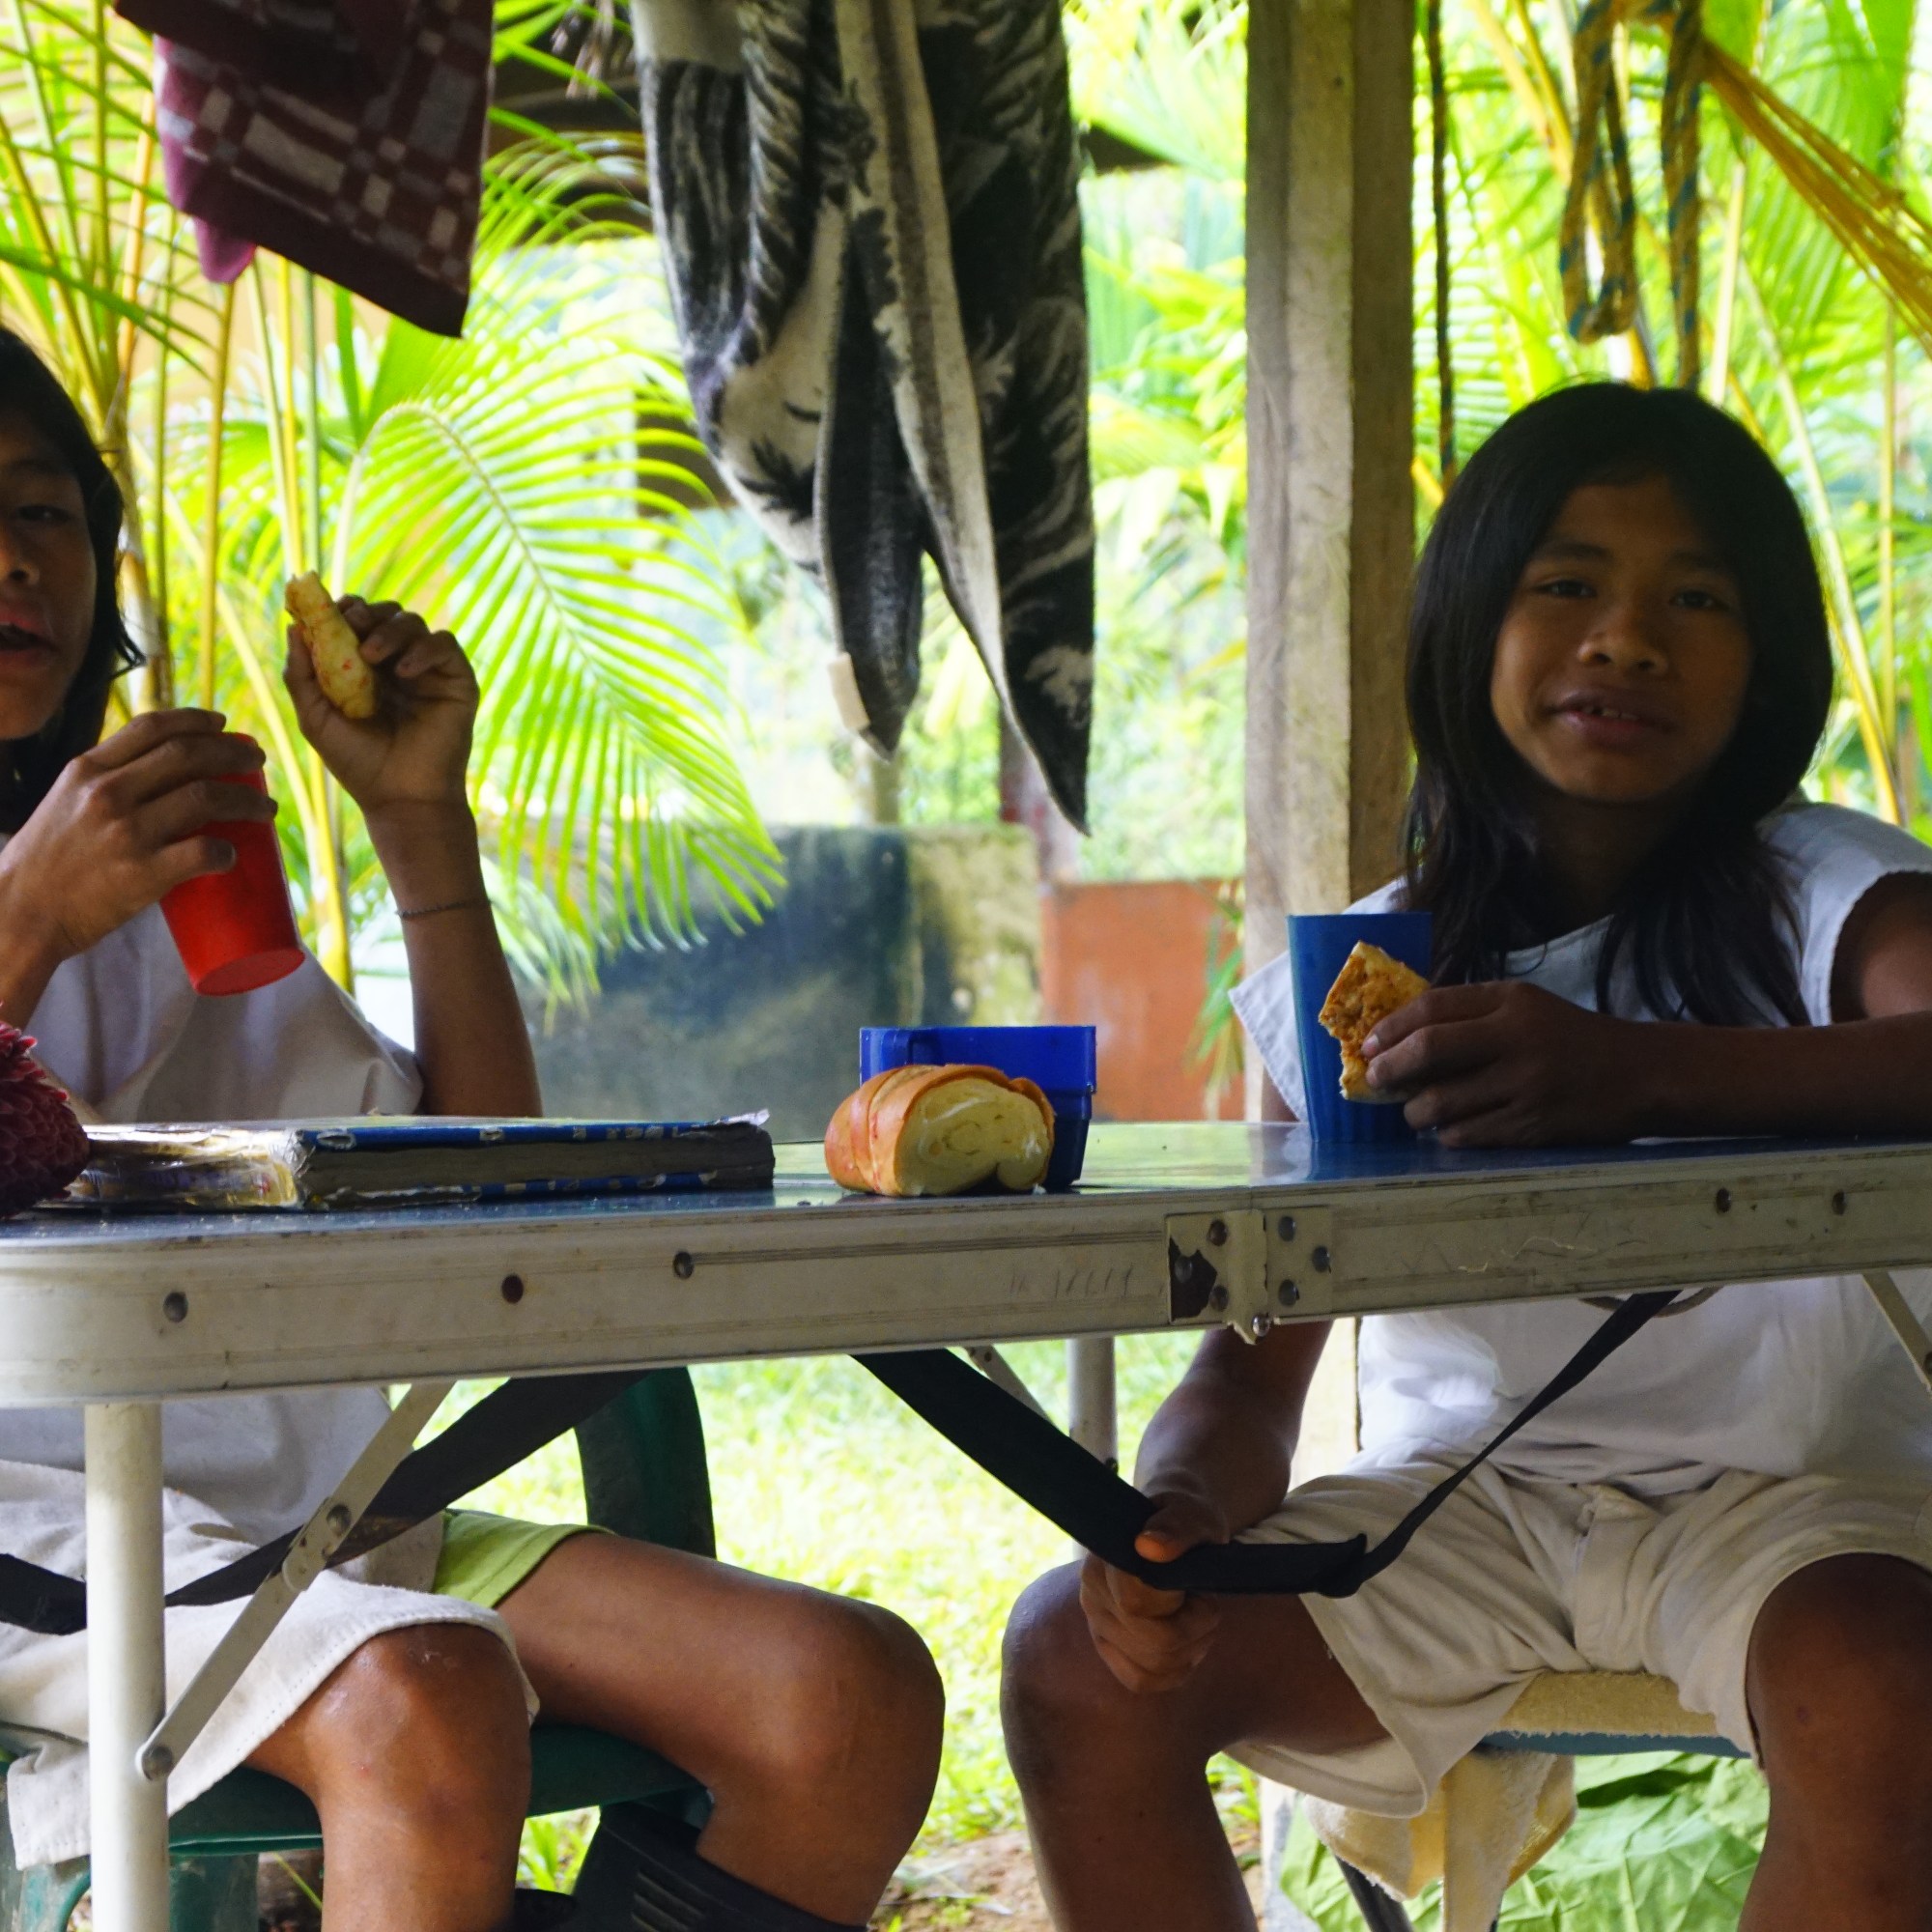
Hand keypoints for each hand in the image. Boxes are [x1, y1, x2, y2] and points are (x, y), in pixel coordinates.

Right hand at [0, 710, 270, 969]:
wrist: (19, 915)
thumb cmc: (44, 865)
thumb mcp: (63, 804)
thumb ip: (100, 787)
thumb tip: (152, 779)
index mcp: (87, 770)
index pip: (151, 727)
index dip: (196, 720)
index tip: (224, 725)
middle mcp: (107, 792)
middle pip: (188, 755)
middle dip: (233, 754)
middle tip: (259, 763)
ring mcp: (126, 832)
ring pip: (206, 797)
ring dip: (248, 800)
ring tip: (267, 808)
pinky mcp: (142, 873)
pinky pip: (203, 852)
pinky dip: (227, 852)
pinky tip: (235, 855)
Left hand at [284, 595, 476, 815]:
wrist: (402, 798)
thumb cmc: (358, 764)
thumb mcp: (316, 718)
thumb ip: (300, 675)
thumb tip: (293, 628)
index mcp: (366, 669)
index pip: (356, 621)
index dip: (343, 609)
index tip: (328, 611)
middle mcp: (398, 664)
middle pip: (385, 614)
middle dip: (366, 613)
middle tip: (351, 625)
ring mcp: (428, 672)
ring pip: (413, 622)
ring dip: (390, 630)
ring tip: (371, 655)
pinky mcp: (458, 681)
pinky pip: (445, 645)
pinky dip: (423, 650)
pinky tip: (404, 672)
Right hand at [1078, 1491, 1227, 1692]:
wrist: (1173, 1526)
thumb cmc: (1187, 1519)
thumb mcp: (1194, 1514)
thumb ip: (1177, 1526)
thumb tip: (1150, 1546)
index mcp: (1106, 1562)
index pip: (1137, 1606)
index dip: (1182, 1608)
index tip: (1199, 1589)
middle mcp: (1092, 1597)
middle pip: (1152, 1644)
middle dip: (1195, 1630)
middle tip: (1207, 1603)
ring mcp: (1098, 1625)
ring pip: (1151, 1668)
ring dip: (1191, 1651)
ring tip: (1199, 1619)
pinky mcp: (1110, 1649)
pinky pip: (1142, 1681)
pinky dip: (1175, 1671)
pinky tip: (1187, 1644)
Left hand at [1362, 980, 1650, 1145]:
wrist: (1640, 1074)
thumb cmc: (1571, 1038)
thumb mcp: (1526, 1006)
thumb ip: (1471, 1013)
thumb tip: (1401, 1033)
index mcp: (1510, 1002)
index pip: (1432, 1007)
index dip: (1391, 1027)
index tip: (1368, 1045)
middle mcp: (1516, 1039)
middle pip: (1429, 1051)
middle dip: (1390, 1069)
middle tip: (1376, 1081)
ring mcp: (1525, 1085)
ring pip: (1442, 1102)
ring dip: (1415, 1111)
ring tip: (1415, 1111)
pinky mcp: (1533, 1126)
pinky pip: (1468, 1135)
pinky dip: (1448, 1134)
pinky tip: (1449, 1130)